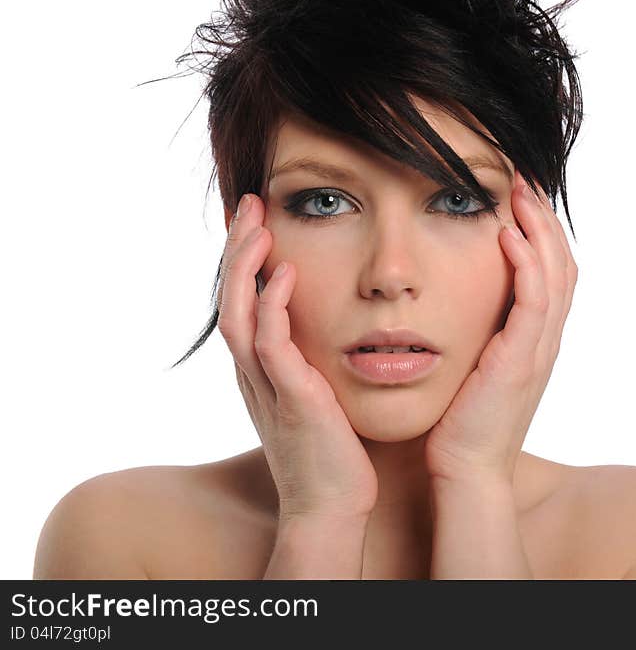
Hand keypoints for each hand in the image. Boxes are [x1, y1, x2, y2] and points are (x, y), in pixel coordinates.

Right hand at [217, 194, 377, 520]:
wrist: (331, 506)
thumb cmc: (330, 453)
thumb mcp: (315, 398)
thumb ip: (308, 364)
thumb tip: (321, 333)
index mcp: (261, 371)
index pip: (242, 302)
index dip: (243, 261)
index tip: (256, 221)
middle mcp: (254, 373)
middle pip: (230, 298)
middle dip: (236, 249)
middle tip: (249, 203)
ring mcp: (267, 386)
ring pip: (239, 313)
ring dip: (245, 267)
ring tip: (257, 223)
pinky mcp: (291, 398)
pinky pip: (271, 345)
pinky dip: (274, 307)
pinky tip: (288, 275)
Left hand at [424, 170, 577, 483]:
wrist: (467, 469)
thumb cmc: (462, 422)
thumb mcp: (475, 368)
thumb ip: (480, 334)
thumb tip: (458, 302)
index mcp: (535, 339)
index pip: (550, 272)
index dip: (541, 231)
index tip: (519, 194)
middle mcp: (545, 339)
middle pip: (561, 263)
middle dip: (544, 217)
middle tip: (526, 176)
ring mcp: (538, 349)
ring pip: (554, 274)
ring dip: (538, 229)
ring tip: (520, 190)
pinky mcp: (520, 360)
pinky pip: (533, 302)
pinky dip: (525, 265)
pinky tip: (507, 235)